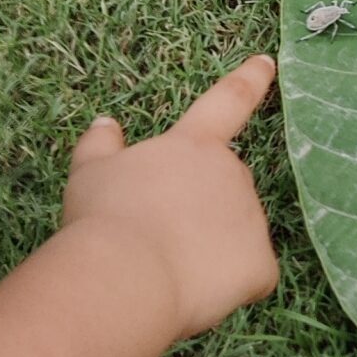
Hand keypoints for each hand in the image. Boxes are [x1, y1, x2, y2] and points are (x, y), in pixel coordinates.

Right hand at [63, 56, 279, 338]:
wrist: (125, 276)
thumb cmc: (103, 219)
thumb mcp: (89, 174)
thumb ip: (100, 145)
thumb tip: (105, 123)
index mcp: (193, 145)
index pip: (227, 101)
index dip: (249, 80)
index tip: (267, 62)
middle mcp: (232, 172)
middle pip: (224, 189)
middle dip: (200, 210)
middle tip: (156, 237)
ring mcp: (252, 217)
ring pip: (235, 236)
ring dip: (210, 249)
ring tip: (165, 269)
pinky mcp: (260, 264)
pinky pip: (251, 277)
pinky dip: (231, 287)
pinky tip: (196, 294)